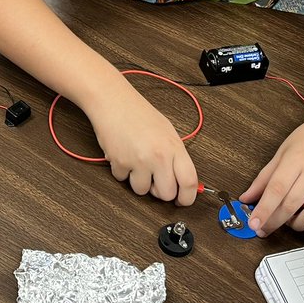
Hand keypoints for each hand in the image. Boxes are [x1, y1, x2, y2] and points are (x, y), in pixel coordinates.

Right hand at [87, 83, 198, 205]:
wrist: (114, 102)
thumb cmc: (139, 114)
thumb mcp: (167, 132)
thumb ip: (175, 156)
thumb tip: (183, 181)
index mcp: (174, 147)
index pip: (189, 182)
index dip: (187, 197)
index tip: (183, 200)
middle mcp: (159, 156)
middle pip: (166, 194)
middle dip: (160, 192)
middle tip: (155, 180)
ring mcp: (138, 161)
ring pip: (142, 191)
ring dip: (138, 181)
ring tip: (136, 162)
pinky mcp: (119, 163)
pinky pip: (122, 180)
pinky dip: (122, 171)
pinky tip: (123, 154)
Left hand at [239, 116, 303, 234]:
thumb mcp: (282, 152)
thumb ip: (264, 177)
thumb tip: (247, 197)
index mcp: (295, 161)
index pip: (276, 190)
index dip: (264, 210)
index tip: (253, 223)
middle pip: (291, 205)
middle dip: (273, 222)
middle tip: (262, 229)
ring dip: (295, 224)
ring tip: (287, 219)